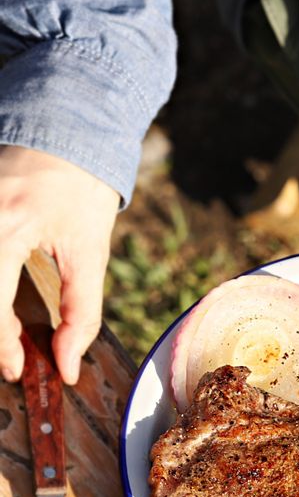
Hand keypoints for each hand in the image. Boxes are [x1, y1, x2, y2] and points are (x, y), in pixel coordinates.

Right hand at [0, 146, 118, 383]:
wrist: (65, 125)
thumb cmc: (82, 189)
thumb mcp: (91, 251)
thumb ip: (82, 312)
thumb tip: (68, 364)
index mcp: (5, 228)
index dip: (2, 347)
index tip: (17, 371)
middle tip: (9, 355)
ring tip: (7, 332)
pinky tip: (0, 303)